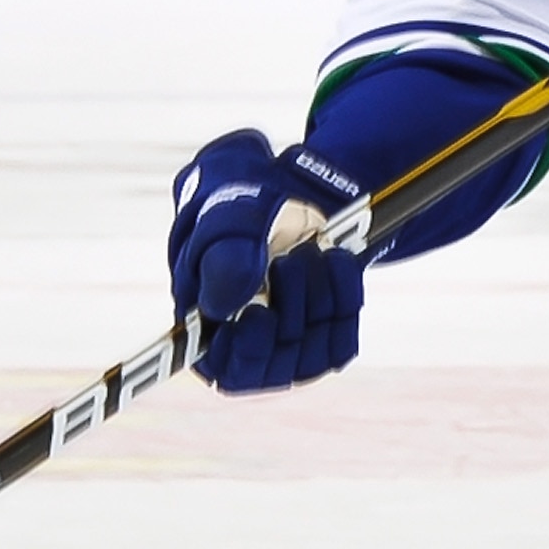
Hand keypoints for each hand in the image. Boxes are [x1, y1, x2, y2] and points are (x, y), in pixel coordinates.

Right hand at [168, 130, 369, 392]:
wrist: (286, 182)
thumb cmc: (236, 194)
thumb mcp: (222, 208)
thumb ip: (221, 253)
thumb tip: (223, 305)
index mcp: (202, 318)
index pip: (224, 366)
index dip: (246, 350)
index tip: (261, 312)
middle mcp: (244, 340)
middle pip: (274, 359)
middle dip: (289, 303)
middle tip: (290, 257)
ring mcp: (288, 341)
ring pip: (310, 353)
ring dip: (318, 297)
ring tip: (313, 249)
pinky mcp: (324, 333)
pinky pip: (341, 341)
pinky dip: (346, 298)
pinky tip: (338, 260)